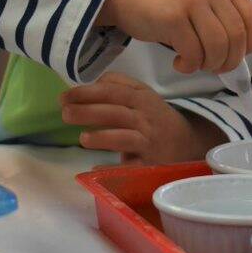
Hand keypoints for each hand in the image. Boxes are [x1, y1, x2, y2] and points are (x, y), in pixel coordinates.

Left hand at [60, 72, 225, 163]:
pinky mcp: (149, 163)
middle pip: (116, 112)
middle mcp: (145, 118)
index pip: (113, 91)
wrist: (186, 141)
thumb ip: (119, 84)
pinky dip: (113, 168)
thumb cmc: (155, 116)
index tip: (65, 96)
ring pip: (125, 138)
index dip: (88, 93)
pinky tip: (95, 167)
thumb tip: (92, 83)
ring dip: (103, 138)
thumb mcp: (142, 94)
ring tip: (82, 138)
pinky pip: (131, 167)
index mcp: (141, 98)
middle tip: (65, 113)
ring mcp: (148, 142)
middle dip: (88, 111)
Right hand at [97, 0, 251, 73]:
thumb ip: (222, 16)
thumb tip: (240, 53)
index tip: (239, 55)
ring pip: (218, 47)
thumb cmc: (166, 3)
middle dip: (229, 60)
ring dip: (209, 64)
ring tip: (195, 64)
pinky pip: (194, 53)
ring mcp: (192, 2)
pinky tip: (179, 62)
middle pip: (237, 36)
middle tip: (214, 67)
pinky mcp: (173, 18)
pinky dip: (190, 66)